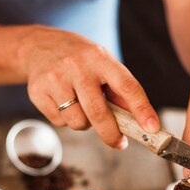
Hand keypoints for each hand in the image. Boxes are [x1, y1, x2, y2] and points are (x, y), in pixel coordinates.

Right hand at [23, 26, 159, 148]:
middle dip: (111, 134)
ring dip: (84, 124)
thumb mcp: (102, 64)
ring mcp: (55, 79)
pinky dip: (65, 121)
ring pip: (78, 122)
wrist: (38, 46)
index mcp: (100, 58)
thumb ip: (119, 90)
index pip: (127, 86)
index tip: (152, 128)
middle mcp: (77, 67)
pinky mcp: (38, 92)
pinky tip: (63, 103)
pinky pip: (59, 122)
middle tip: (118, 143)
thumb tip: (138, 121)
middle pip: (98, 113)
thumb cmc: (79, 59)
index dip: (142, 109)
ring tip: (80, 107)